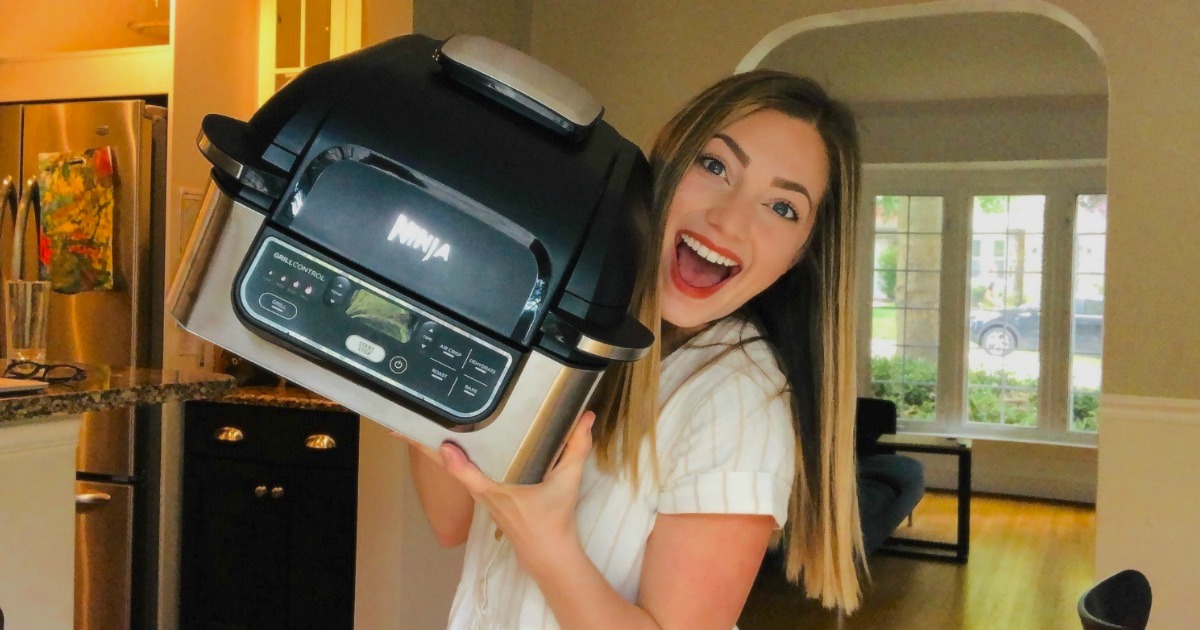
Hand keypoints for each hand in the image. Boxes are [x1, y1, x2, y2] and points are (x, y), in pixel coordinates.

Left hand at [438, 411, 595, 573]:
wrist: (549, 552)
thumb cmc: (554, 517)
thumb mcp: (567, 480)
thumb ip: (576, 448)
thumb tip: (586, 416)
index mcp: (497, 489)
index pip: (465, 473)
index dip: (449, 457)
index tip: (440, 436)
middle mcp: (484, 493)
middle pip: (455, 468)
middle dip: (443, 446)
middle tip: (438, 415)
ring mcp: (483, 498)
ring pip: (461, 472)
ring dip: (452, 454)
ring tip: (449, 424)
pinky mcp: (488, 500)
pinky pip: (470, 478)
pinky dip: (464, 464)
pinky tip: (469, 448)